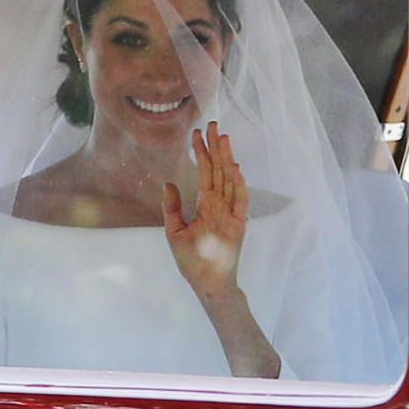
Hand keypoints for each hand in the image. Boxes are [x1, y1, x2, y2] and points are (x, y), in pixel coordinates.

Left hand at [162, 121, 247, 299]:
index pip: (205, 173)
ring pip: (229, 180)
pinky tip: (235, 168)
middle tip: (212, 124)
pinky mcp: (238, 225)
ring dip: (227, 159)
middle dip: (215, 147)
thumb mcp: (174, 231)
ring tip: (222, 137)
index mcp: (206, 205)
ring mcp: (230, 214)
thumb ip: (172, 207)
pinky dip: (238, 185)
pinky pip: (240, 202)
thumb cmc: (192, 261)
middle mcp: (219, 206)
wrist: (206, 283)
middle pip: (218, 171)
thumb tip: (168, 183)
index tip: (197, 134)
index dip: (202, 153)